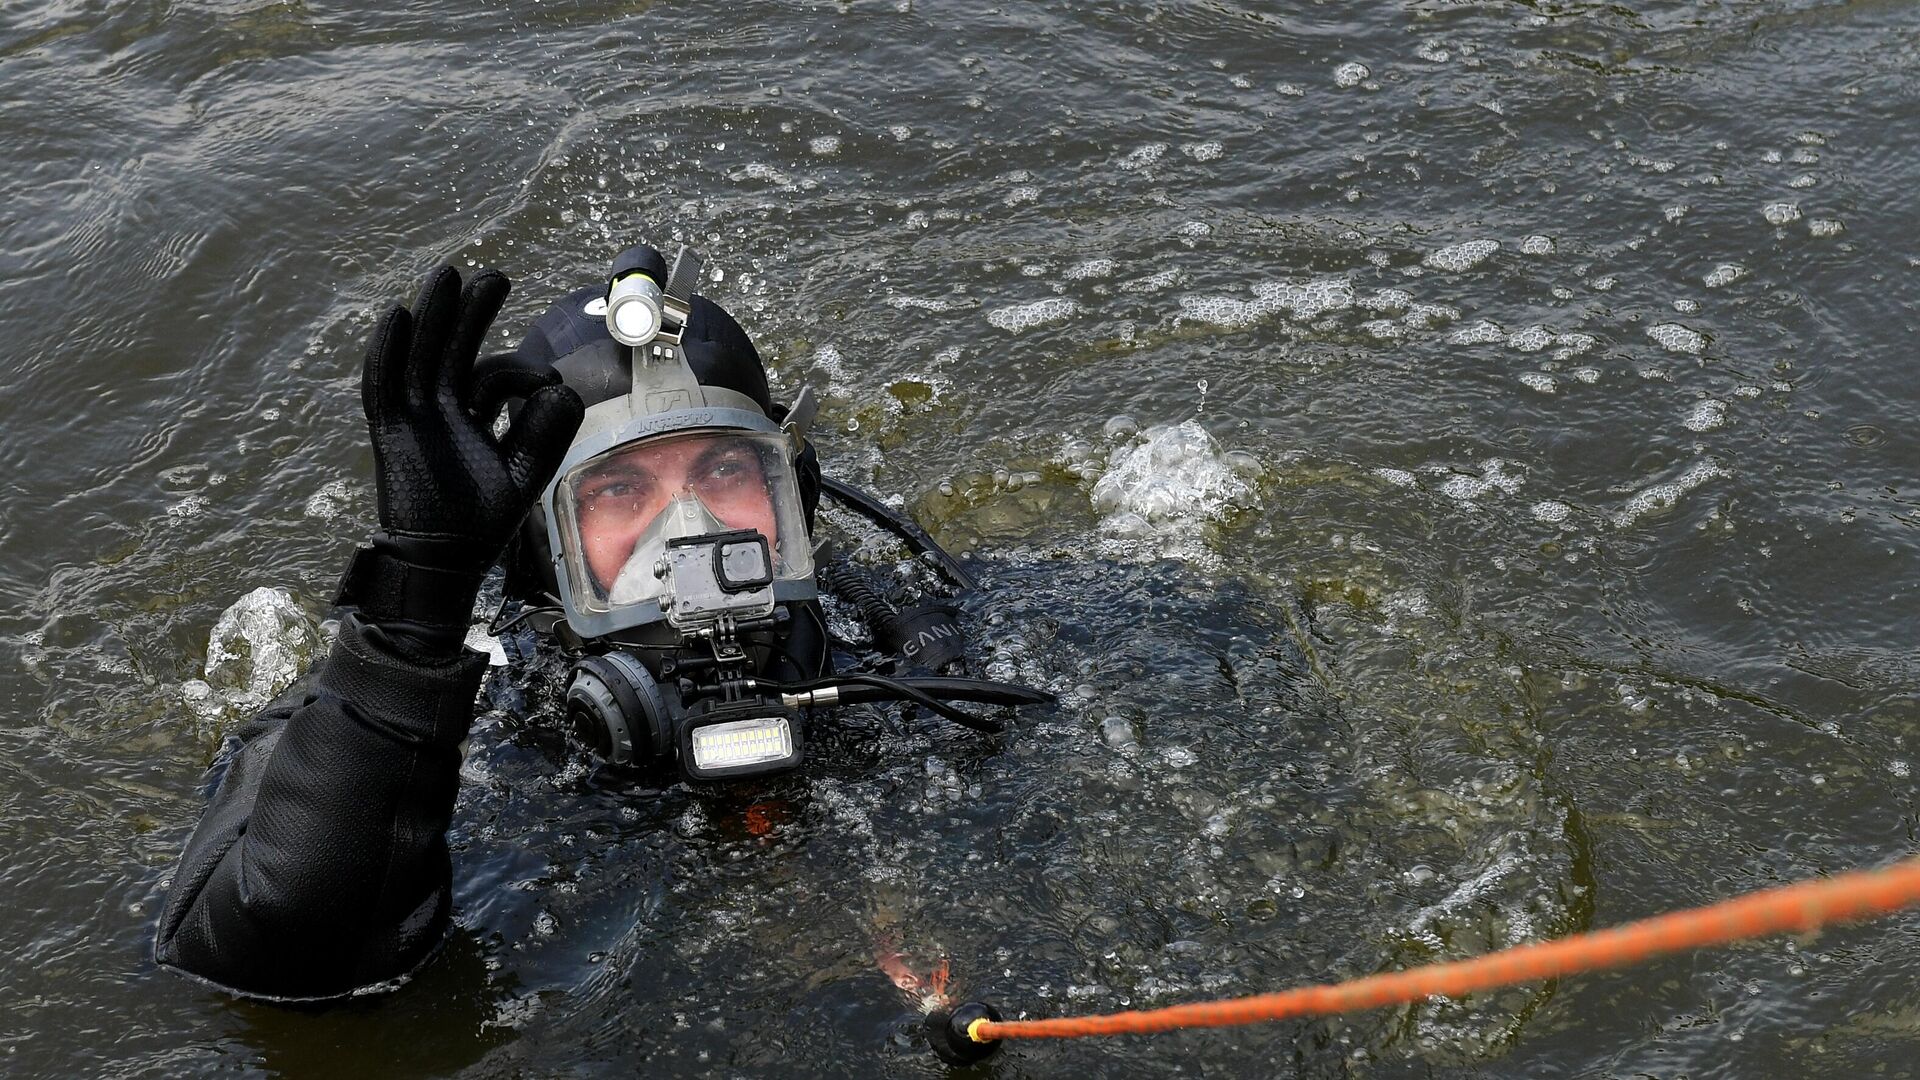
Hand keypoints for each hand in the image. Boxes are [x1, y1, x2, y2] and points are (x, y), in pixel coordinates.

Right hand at [341, 266, 582, 628]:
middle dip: (470, 313)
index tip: (548, 384)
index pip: (492, 375)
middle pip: (452, 349)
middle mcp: (440, 409)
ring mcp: (412, 417)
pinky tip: (398, 316)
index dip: (520, 372)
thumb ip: (547, 432)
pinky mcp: (389, 431)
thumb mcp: (526, 472)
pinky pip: (383, 385)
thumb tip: (562, 387)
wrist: (445, 559)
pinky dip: (387, 351)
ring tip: (447, 275)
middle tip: (493, 276)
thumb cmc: (484, 519)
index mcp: (472, 415)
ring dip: (433, 316)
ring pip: (420, 355)